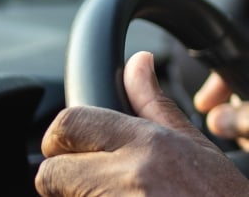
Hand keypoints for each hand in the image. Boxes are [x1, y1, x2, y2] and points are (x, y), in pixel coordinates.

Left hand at [35, 51, 248, 195]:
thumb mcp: (197, 147)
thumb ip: (156, 105)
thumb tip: (137, 64)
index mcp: (149, 143)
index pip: (70, 124)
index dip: (62, 140)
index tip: (73, 152)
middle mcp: (131, 176)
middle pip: (50, 173)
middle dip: (63, 181)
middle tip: (92, 187)